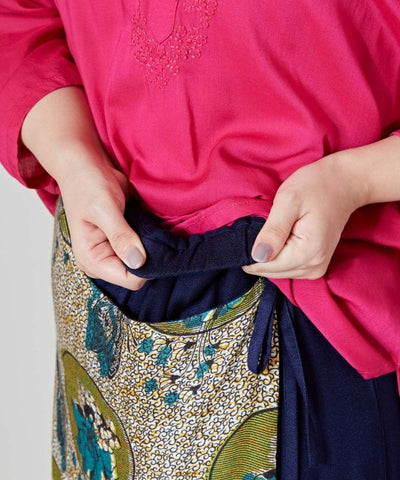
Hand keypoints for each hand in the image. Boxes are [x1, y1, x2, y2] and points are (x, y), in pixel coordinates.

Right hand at [57, 148, 147, 289]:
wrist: (86, 167)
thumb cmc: (88, 185)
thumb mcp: (104, 209)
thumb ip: (121, 236)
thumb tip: (138, 261)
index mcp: (92, 260)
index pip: (129, 280)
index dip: (146, 267)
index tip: (156, 245)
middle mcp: (102, 261)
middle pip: (137, 275)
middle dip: (150, 257)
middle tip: (155, 233)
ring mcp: (113, 253)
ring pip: (143, 263)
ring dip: (152, 249)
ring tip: (153, 228)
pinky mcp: (123, 242)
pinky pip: (144, 250)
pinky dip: (151, 242)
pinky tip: (152, 227)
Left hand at [242, 153, 365, 279]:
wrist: (345, 183)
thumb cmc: (316, 186)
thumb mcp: (288, 201)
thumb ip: (273, 231)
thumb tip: (257, 256)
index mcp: (308, 253)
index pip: (267, 266)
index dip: (251, 252)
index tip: (247, 233)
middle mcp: (314, 266)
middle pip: (272, 271)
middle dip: (260, 254)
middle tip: (259, 227)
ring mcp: (317, 268)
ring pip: (278, 271)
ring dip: (269, 255)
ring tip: (273, 229)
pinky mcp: (315, 265)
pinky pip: (287, 268)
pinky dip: (278, 256)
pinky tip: (279, 238)